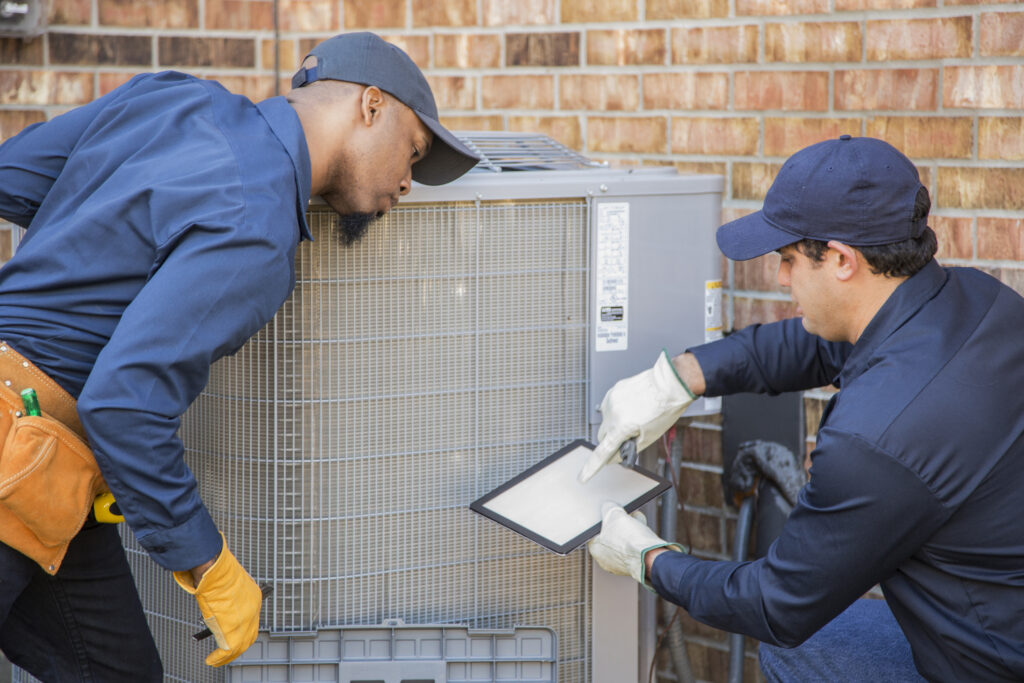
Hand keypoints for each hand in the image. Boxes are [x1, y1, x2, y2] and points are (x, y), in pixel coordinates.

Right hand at [173, 533, 261, 666]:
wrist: (212, 569)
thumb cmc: (215, 571)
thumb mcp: (226, 584)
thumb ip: (226, 596)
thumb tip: (215, 602)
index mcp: (254, 596)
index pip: (252, 618)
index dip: (242, 629)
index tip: (231, 634)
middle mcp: (253, 609)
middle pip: (249, 634)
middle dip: (239, 645)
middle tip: (226, 652)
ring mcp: (244, 621)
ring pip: (239, 645)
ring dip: (227, 655)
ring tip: (216, 659)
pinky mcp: (232, 630)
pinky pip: (228, 650)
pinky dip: (218, 658)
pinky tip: (211, 660)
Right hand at [580, 351, 695, 482]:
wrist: (669, 384)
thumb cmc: (664, 409)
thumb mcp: (649, 436)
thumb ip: (630, 448)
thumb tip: (615, 455)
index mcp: (622, 427)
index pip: (603, 452)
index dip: (592, 467)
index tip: (583, 477)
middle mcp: (612, 413)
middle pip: (602, 436)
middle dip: (611, 440)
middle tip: (627, 437)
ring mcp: (611, 400)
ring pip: (606, 420)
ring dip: (614, 423)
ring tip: (635, 416)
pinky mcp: (613, 390)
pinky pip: (609, 406)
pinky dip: (617, 410)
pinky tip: (631, 407)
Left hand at [588, 503, 682, 585]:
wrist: (650, 556)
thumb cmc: (628, 539)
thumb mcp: (614, 514)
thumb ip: (608, 508)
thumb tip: (608, 506)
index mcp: (596, 550)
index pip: (595, 531)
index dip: (604, 519)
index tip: (612, 513)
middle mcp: (606, 561)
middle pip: (611, 536)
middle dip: (619, 524)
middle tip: (626, 515)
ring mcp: (621, 565)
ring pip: (624, 542)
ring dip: (630, 530)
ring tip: (637, 520)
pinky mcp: (635, 565)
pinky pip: (634, 548)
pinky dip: (638, 540)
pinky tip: (643, 531)